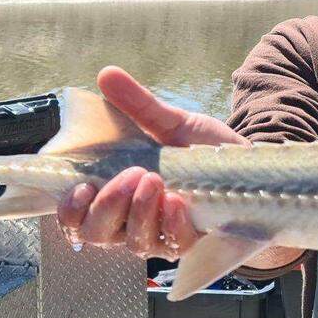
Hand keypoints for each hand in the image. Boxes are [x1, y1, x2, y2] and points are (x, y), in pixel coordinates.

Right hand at [56, 65, 249, 259]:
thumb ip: (138, 105)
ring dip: (139, 212)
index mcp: (113, 194)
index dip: (69, 209)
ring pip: (132, 242)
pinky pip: (171, 244)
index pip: (75, 216)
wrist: (248, 165)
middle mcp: (128, 221)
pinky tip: (177, 203)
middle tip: (132, 174)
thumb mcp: (170, 123)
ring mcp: (157, 235)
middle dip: (108, 205)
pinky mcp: (187, 242)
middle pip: (97, 233)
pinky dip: (170, 225)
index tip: (81, 186)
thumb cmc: (199, 149)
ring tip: (155, 180)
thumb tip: (107, 73)